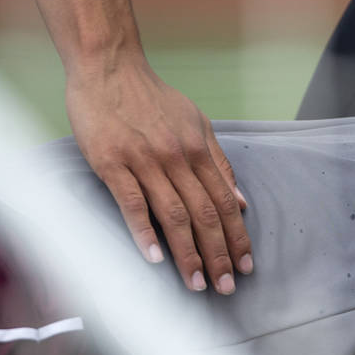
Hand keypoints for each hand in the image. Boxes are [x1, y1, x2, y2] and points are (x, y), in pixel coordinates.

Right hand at [66, 55, 251, 293]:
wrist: (109, 68)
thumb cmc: (151, 98)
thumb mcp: (196, 123)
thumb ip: (219, 163)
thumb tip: (242, 201)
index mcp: (199, 149)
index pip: (225, 202)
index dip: (237, 236)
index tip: (246, 265)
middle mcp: (178, 157)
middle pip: (205, 214)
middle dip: (218, 253)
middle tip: (227, 286)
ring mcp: (144, 161)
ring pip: (174, 214)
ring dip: (188, 252)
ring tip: (197, 283)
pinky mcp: (112, 163)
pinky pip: (132, 203)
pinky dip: (144, 232)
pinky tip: (155, 258)